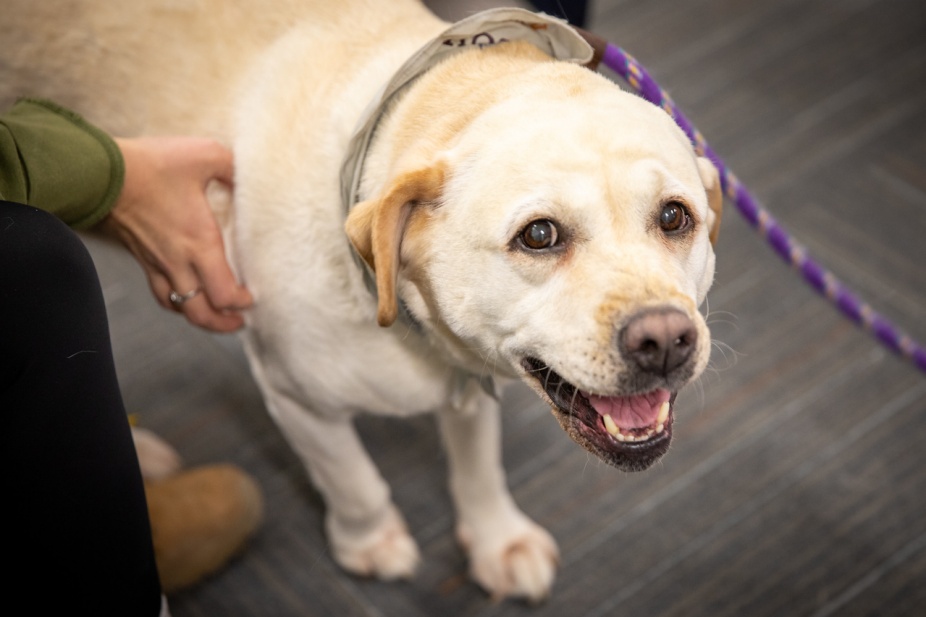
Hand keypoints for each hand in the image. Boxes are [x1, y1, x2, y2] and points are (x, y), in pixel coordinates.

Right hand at [103, 136, 252, 331]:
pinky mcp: (142, 260)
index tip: (252, 297)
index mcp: (200, 242)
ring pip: (179, 309)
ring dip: (201, 318)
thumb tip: (249, 178)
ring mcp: (157, 264)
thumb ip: (233, 167)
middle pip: (202, 313)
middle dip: (224, 324)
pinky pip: (160, 294)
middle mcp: (179, 261)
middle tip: (240, 321)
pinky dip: (176, 304)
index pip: (224, 294)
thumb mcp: (206, 155)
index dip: (241, 303)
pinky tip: (186, 298)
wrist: (100, 173)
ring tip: (218, 316)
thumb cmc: (153, 164)